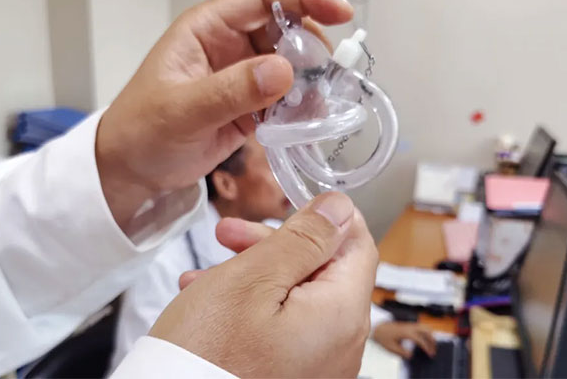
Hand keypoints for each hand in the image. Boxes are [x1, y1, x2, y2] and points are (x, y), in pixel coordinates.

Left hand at [95, 0, 351, 227]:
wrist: (131, 170)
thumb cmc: (141, 131)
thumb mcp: (181, 110)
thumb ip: (230, 91)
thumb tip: (283, 71)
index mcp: (207, 28)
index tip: (339, 12)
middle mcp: (229, 45)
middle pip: (286, 28)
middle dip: (312, 48)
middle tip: (325, 78)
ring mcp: (242, 75)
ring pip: (291, 64)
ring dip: (310, 82)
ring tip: (314, 108)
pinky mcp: (251, 104)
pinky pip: (286, 97)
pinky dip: (300, 108)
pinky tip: (303, 124)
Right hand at [149, 192, 378, 376]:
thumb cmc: (207, 353)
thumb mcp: (252, 278)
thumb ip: (304, 238)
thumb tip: (340, 208)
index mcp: (342, 315)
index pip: (359, 245)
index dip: (328, 217)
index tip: (293, 203)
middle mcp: (341, 346)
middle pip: (323, 272)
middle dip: (276, 245)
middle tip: (230, 234)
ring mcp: (318, 366)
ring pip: (298, 297)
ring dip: (257, 272)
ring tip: (210, 267)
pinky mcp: (294, 376)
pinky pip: (285, 327)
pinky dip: (254, 306)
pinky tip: (213, 299)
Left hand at [372, 321, 436, 358]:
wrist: (377, 327)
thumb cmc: (383, 336)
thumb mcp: (391, 347)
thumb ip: (402, 352)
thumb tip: (411, 355)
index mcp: (406, 333)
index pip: (421, 340)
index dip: (427, 347)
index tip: (430, 354)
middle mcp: (409, 327)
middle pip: (426, 330)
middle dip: (432, 340)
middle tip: (434, 349)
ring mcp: (409, 325)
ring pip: (424, 327)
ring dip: (430, 335)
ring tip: (431, 345)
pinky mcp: (407, 324)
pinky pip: (420, 327)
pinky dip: (425, 333)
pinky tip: (424, 340)